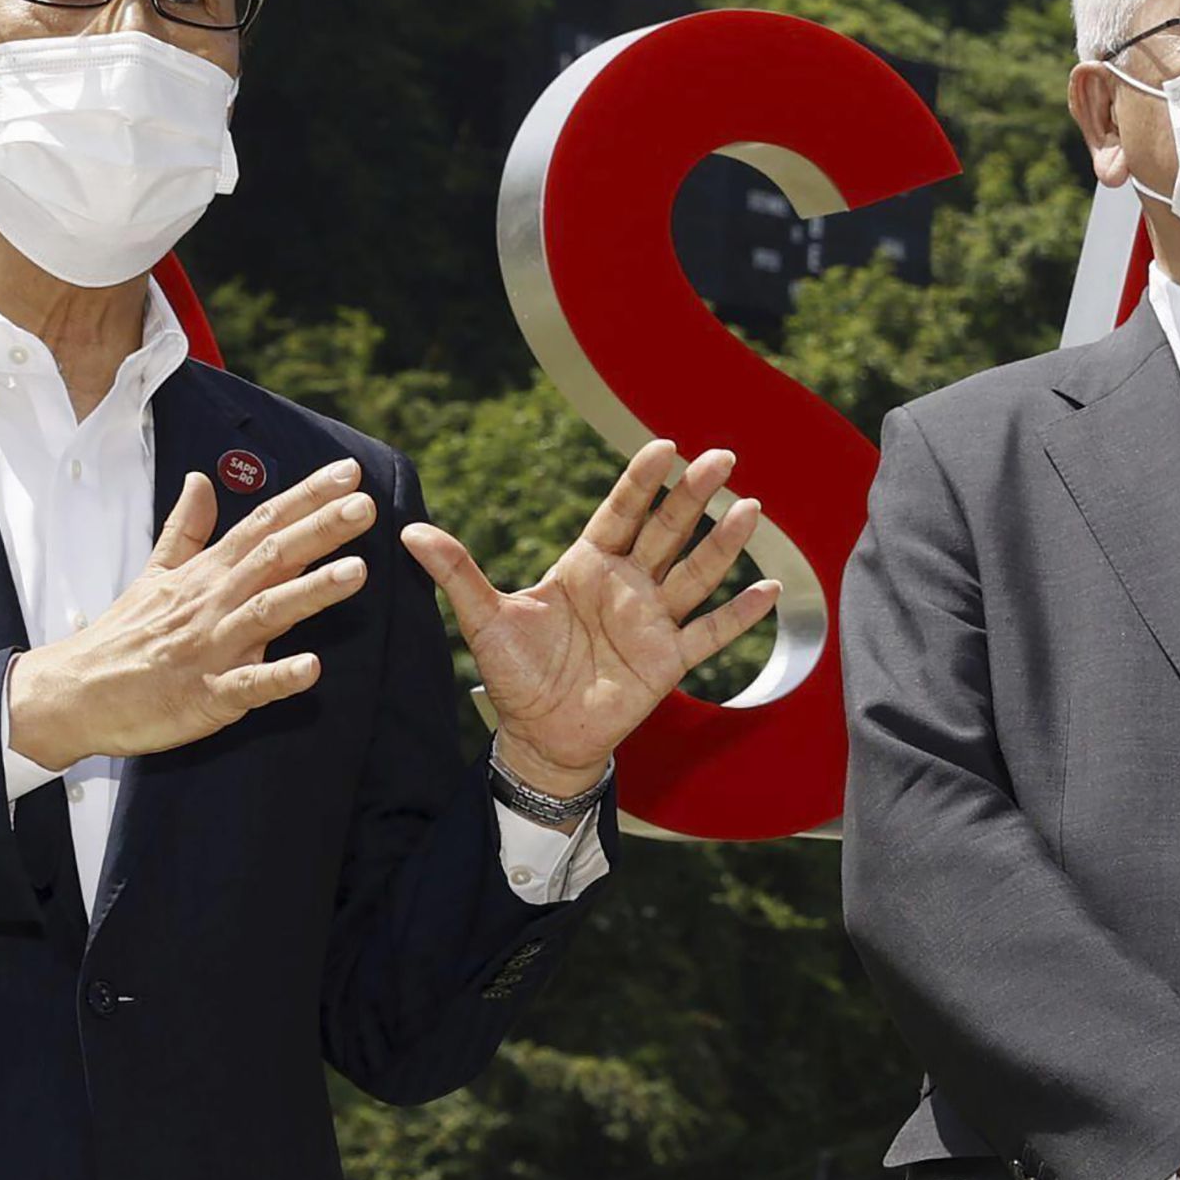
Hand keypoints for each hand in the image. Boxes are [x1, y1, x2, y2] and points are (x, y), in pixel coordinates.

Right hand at [6, 459, 377, 766]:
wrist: (74, 694)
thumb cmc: (120, 637)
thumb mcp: (153, 573)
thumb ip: (186, 529)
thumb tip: (200, 480)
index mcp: (206, 575)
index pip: (262, 524)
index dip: (306, 498)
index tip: (349, 472)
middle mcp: (213, 603)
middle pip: (272, 558)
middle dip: (320, 530)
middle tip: (366, 504)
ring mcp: (211, 648)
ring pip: (266, 613)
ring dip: (311, 592)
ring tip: (358, 571)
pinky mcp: (206, 696)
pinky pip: (246, 686)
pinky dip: (278, 677)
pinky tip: (312, 668)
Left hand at [404, 439, 775, 795]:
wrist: (539, 735)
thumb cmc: (514, 674)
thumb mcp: (485, 620)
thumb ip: (458, 574)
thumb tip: (409, 533)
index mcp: (586, 565)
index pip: (620, 512)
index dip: (641, 480)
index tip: (664, 445)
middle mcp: (627, 585)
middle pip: (667, 530)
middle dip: (694, 494)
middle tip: (722, 458)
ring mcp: (652, 620)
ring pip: (696, 573)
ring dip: (725, 543)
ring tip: (751, 508)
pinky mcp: (669, 660)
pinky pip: (711, 633)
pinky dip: (741, 614)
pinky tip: (770, 588)